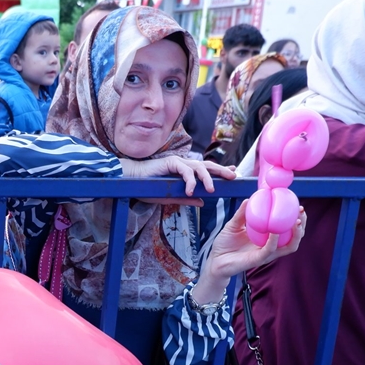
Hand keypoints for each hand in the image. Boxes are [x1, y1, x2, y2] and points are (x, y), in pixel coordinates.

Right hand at [121, 155, 235, 205]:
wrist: (131, 180)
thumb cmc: (147, 188)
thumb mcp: (170, 197)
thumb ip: (186, 198)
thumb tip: (202, 202)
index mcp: (185, 171)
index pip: (206, 169)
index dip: (220, 170)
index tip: (233, 173)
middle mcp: (184, 164)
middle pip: (207, 165)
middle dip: (221, 170)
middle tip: (233, 176)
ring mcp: (178, 162)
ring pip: (198, 167)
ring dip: (207, 177)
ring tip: (212, 189)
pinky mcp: (170, 162)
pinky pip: (184, 171)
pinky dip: (189, 180)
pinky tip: (191, 190)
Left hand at [189, 202, 307, 304]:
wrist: (214, 260)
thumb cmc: (225, 244)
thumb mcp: (233, 225)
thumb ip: (242, 214)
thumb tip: (249, 199)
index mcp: (267, 238)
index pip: (288, 229)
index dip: (296, 218)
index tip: (298, 206)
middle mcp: (270, 246)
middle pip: (294, 238)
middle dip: (302, 225)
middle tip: (301, 212)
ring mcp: (266, 254)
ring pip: (289, 246)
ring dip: (296, 234)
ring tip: (297, 222)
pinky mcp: (258, 260)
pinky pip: (270, 250)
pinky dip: (275, 240)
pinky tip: (276, 231)